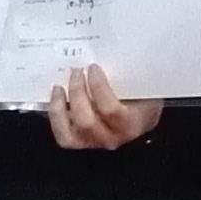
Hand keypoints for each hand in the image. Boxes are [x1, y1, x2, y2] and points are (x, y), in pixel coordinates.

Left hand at [46, 61, 162, 149]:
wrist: (142, 119)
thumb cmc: (144, 100)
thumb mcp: (144, 88)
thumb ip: (131, 77)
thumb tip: (108, 55)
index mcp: (131, 125)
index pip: (110, 110)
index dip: (98, 87)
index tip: (94, 67)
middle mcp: (112, 138)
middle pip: (86, 120)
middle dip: (77, 92)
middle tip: (76, 71)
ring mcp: (95, 143)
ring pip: (70, 133)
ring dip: (61, 107)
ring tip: (60, 86)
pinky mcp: (82, 143)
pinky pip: (64, 136)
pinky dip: (56, 117)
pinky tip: (56, 99)